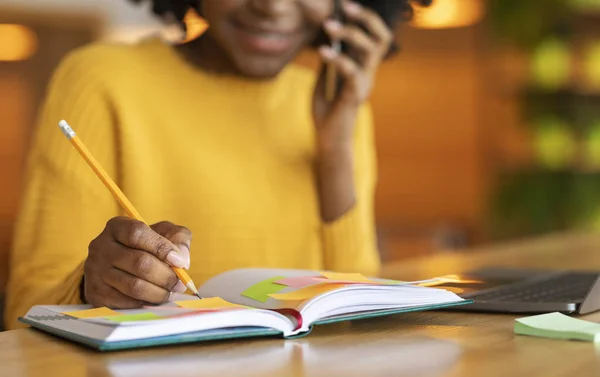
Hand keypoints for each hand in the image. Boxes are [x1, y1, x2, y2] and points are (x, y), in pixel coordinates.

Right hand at [83, 217, 192, 307]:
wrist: (115, 266)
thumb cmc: (146, 246)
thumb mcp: (164, 233)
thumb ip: (178, 239)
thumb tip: (182, 259)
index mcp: (117, 226)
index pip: (137, 233)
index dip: (161, 248)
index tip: (180, 262)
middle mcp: (101, 246)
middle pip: (139, 262)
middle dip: (166, 276)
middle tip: (180, 284)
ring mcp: (96, 271)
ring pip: (134, 286)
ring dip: (159, 292)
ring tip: (171, 293)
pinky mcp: (96, 293)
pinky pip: (126, 302)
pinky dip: (145, 302)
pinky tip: (155, 299)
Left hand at [313, 0, 391, 151]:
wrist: (328, 141)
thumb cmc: (326, 114)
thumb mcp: (322, 82)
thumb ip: (327, 64)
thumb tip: (325, 43)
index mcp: (363, 68)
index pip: (374, 36)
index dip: (364, 18)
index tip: (345, 6)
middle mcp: (368, 73)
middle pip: (380, 37)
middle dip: (365, 18)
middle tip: (344, 8)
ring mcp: (364, 84)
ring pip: (370, 50)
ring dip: (350, 33)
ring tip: (328, 27)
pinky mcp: (355, 96)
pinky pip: (353, 72)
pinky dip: (338, 59)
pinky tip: (322, 52)